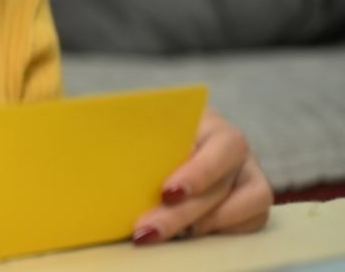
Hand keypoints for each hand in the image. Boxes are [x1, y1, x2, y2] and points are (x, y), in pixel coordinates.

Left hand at [132, 108, 272, 244]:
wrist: (176, 142)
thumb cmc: (159, 134)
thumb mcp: (150, 130)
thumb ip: (140, 142)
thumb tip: (109, 162)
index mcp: (214, 127)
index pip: (222, 147)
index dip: (199, 173)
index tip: (168, 193)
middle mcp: (238, 153)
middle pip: (220, 186)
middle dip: (181, 213)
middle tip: (147, 230)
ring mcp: (250, 178)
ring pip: (249, 205)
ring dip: (205, 224)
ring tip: (168, 236)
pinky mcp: (254, 203)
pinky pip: (253, 222)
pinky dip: (222, 232)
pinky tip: (188, 236)